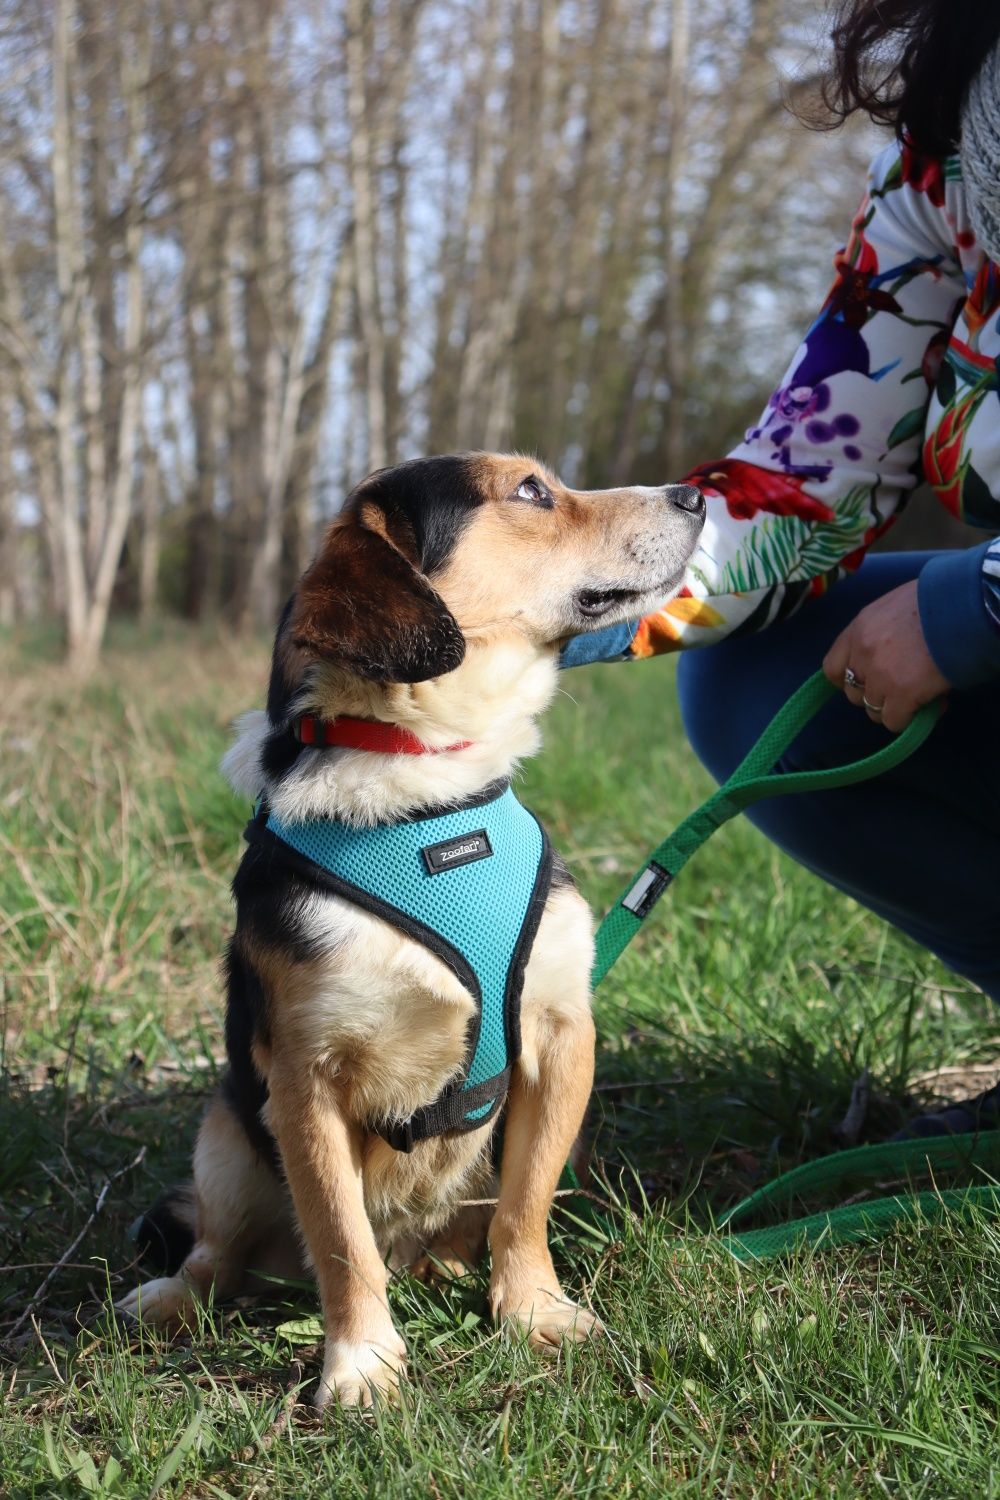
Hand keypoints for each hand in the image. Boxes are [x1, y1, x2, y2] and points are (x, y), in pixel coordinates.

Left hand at [822, 580, 949, 731]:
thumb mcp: (896, 608)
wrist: (965, 606)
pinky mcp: (901, 693)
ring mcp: (879, 674)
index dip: (848, 680)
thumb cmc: (939, 602)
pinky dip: (910, 719)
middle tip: (902, 687)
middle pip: (853, 693)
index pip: (832, 667)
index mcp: (859, 627)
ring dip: (895, 708)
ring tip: (920, 696)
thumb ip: (882, 633)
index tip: (866, 682)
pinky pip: (894, 721)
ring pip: (873, 710)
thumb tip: (889, 658)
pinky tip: (931, 705)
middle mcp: (862, 651)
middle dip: (876, 694)